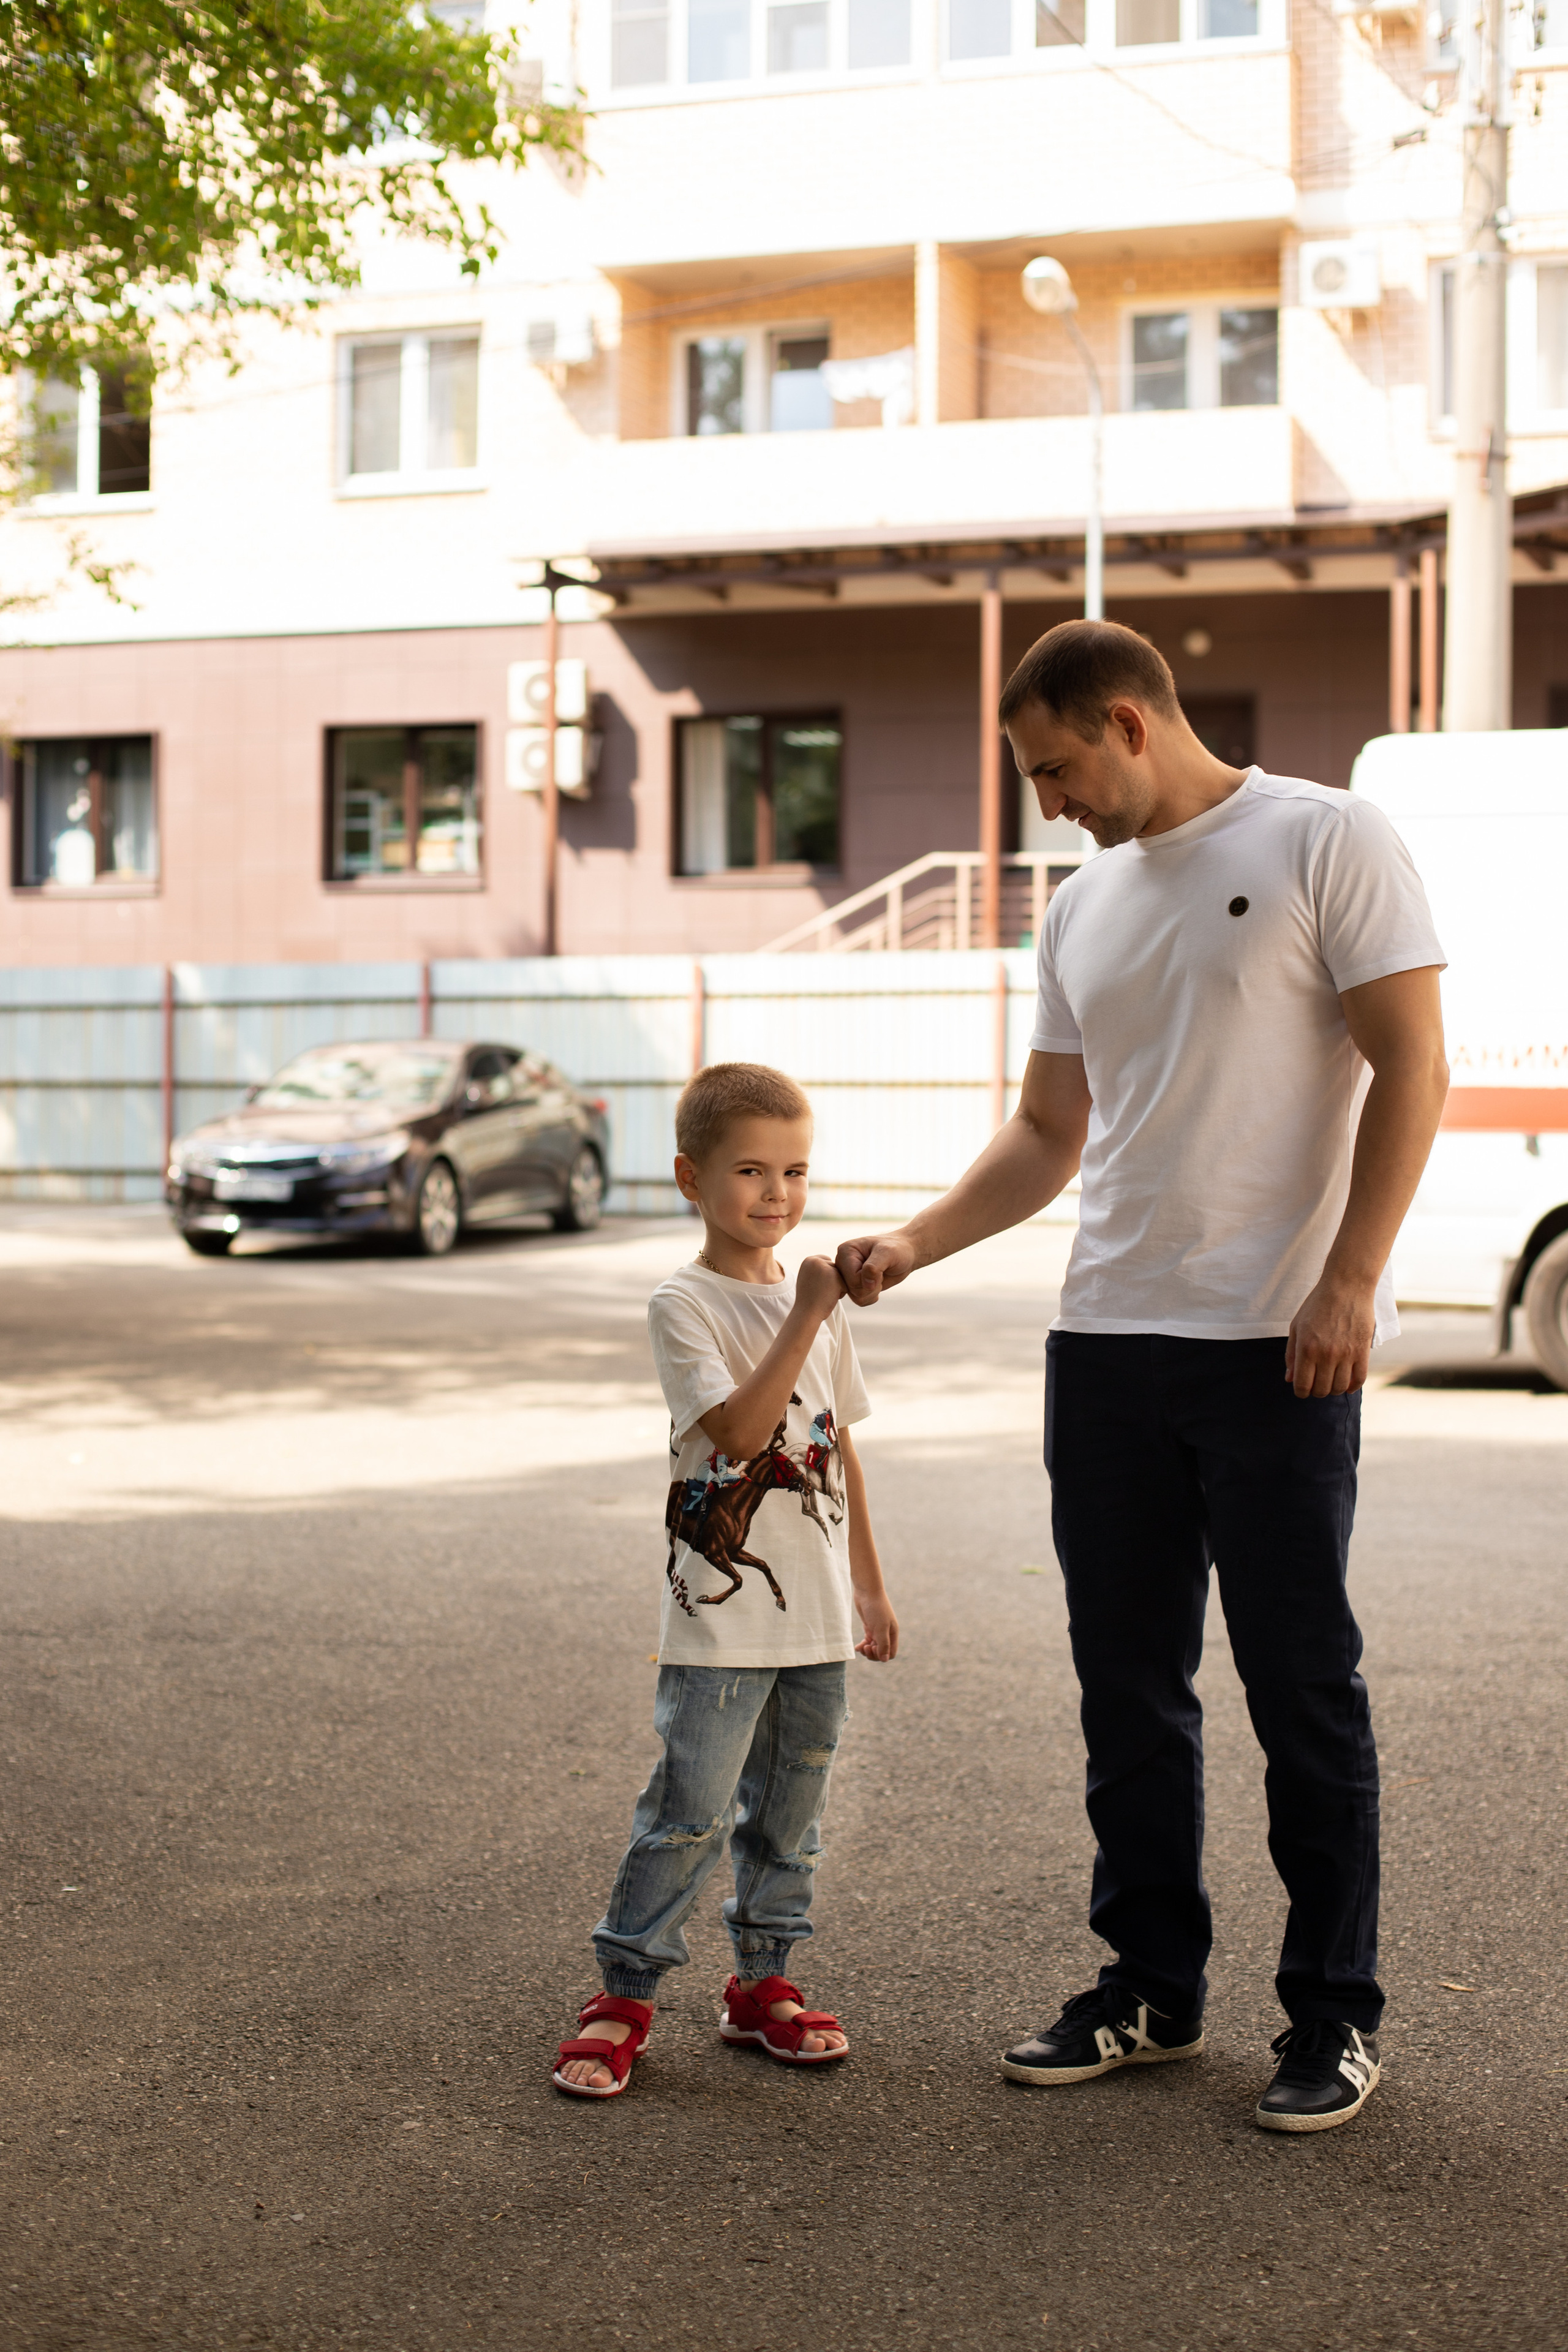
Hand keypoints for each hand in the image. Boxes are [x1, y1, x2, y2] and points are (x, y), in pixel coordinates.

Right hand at [794, 1254, 845, 1321]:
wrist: (806, 1313)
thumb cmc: (808, 1299)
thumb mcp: (808, 1278)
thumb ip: (817, 1269)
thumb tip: (830, 1263)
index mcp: (808, 1260)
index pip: (826, 1261)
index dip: (827, 1275)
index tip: (819, 1285)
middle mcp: (816, 1260)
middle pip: (835, 1268)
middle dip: (832, 1280)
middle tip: (820, 1291)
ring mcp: (826, 1268)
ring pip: (841, 1276)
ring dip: (836, 1287)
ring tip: (823, 1294)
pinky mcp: (836, 1277)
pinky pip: (845, 1285)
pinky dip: (840, 1294)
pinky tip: (828, 1298)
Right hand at [835, 1229, 916, 1306]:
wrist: (905, 1253)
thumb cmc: (897, 1249)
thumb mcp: (888, 1253)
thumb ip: (874, 1267)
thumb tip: (866, 1285)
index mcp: (845, 1251)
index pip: (852, 1278)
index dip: (869, 1279)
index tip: (881, 1267)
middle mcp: (842, 1263)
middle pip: (852, 1289)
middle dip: (871, 1286)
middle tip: (881, 1273)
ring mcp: (847, 1275)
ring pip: (855, 1297)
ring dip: (872, 1292)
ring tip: (879, 1277)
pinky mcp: (854, 1285)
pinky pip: (859, 1300)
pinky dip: (871, 1296)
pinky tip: (877, 1284)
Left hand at [854, 1590, 898, 1661]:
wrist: (867, 1592)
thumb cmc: (876, 1608)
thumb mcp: (880, 1627)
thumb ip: (883, 1644)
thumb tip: (885, 1660)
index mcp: (892, 1634)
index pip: (890, 1653)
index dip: (882, 1656)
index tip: (873, 1647)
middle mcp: (886, 1634)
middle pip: (881, 1653)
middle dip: (873, 1654)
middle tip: (866, 1647)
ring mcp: (877, 1631)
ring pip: (873, 1648)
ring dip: (867, 1651)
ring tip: (861, 1647)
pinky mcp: (869, 1627)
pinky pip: (867, 1641)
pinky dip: (862, 1646)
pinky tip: (857, 1647)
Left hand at [1285, 1274, 1375, 1397]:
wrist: (1346, 1287)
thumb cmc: (1317, 1305)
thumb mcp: (1297, 1327)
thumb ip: (1292, 1354)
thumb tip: (1290, 1379)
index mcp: (1306, 1348)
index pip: (1302, 1385)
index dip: (1301, 1392)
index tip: (1302, 1389)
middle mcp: (1326, 1354)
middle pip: (1321, 1390)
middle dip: (1316, 1391)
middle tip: (1317, 1383)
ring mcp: (1346, 1353)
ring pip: (1340, 1387)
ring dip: (1334, 1390)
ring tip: (1331, 1381)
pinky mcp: (1363, 1351)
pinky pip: (1359, 1379)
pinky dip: (1352, 1386)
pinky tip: (1347, 1384)